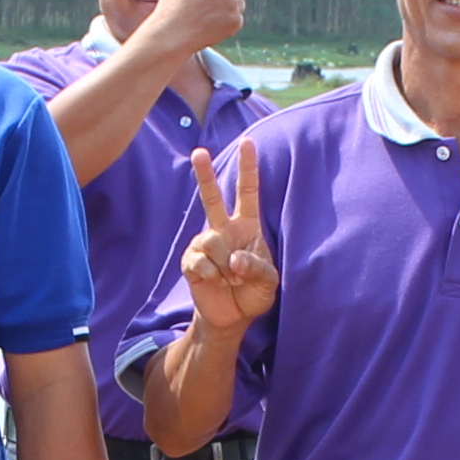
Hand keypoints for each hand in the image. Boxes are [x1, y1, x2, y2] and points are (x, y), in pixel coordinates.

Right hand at [175, 135, 277, 333]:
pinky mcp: (191, 261)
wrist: (231, 317)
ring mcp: (205, 244)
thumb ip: (257, 268)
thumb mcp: (269, 282)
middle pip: (212, 198)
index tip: (246, 142)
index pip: (248, 192)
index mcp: (247, 226)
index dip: (248, 168)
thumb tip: (234, 259)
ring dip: (225, 265)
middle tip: (199, 152)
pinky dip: (212, 274)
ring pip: (211, 240)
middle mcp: (224, 230)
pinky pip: (199, 260)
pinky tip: (215, 282)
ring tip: (231, 279)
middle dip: (205, 175)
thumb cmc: (254, 294)